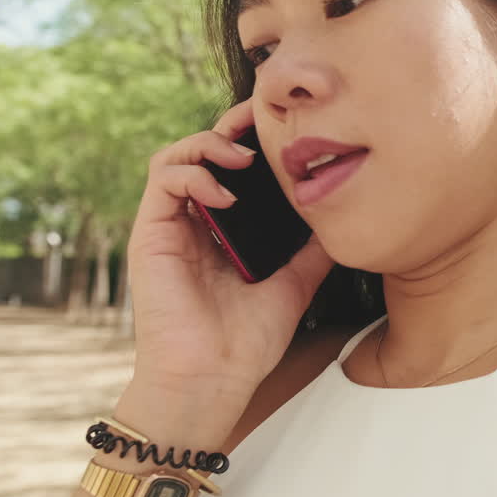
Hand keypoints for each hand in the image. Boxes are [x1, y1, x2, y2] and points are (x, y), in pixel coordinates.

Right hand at [124, 98, 333, 396]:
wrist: (213, 379)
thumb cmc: (249, 340)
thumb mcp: (297, 282)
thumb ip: (315, 247)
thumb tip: (347, 212)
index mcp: (227, 228)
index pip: (236, 167)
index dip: (255, 139)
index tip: (287, 125)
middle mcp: (196, 221)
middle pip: (205, 151)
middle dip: (233, 126)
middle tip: (264, 117)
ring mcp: (171, 226)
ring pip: (177, 155)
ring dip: (210, 143)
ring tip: (245, 157)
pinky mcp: (150, 234)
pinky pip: (163, 178)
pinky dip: (195, 172)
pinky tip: (226, 193)